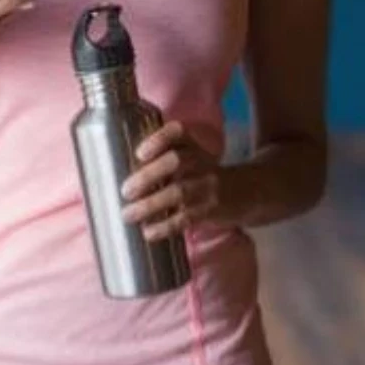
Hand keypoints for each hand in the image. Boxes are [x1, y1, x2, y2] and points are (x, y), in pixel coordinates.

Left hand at [121, 121, 223, 241]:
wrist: (248, 192)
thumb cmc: (204, 175)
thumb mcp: (191, 157)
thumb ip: (160, 160)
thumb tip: (115, 175)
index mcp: (192, 145)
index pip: (178, 132)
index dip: (159, 139)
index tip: (139, 152)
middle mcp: (202, 161)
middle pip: (176, 161)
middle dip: (148, 176)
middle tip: (125, 191)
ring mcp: (208, 186)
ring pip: (179, 192)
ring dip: (150, 205)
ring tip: (128, 215)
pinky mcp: (211, 210)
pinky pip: (187, 218)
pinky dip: (165, 227)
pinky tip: (148, 232)